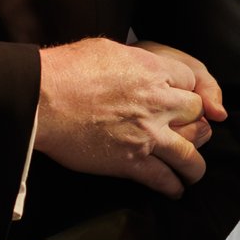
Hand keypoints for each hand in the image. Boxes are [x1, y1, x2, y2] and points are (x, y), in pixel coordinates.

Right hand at [35, 37, 210, 197]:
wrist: (43, 100)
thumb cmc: (66, 70)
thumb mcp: (107, 49)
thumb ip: (132, 59)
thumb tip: (133, 65)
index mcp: (153, 71)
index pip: (192, 81)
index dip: (191, 92)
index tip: (185, 102)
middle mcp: (158, 103)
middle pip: (197, 115)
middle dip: (196, 124)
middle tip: (191, 134)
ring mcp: (147, 135)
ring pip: (190, 155)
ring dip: (193, 166)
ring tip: (191, 172)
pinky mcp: (131, 161)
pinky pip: (164, 178)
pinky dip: (172, 186)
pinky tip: (174, 189)